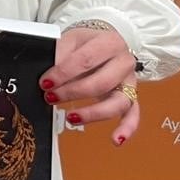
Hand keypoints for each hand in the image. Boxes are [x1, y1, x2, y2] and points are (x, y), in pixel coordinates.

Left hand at [41, 27, 139, 144]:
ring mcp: (130, 81)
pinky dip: (127, 128)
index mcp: (109, 43)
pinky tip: (116, 139)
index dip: (63, 73)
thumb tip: (49, 74)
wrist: (102, 43)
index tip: (46, 82)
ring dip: (93, 113)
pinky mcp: (131, 96)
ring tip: (71, 117)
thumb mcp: (70, 39)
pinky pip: (133, 114)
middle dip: (73, 93)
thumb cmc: (86, 43)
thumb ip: (61, 54)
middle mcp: (124, 62)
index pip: (85, 60)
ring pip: (118, 102)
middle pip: (101, 83)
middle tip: (51, 97)